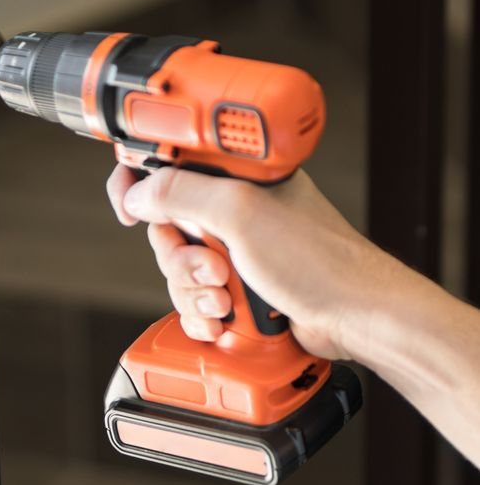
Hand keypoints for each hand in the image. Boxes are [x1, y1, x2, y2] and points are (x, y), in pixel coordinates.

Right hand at [106, 164, 392, 359]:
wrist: (354, 316)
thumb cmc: (319, 259)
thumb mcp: (240, 213)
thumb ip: (180, 193)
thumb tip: (138, 192)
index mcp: (235, 176)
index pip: (169, 165)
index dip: (140, 184)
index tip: (129, 209)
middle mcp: (234, 209)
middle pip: (165, 228)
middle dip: (179, 258)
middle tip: (210, 267)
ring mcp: (236, 249)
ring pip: (178, 269)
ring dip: (193, 292)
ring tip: (227, 300)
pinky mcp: (239, 285)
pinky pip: (195, 298)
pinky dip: (202, 314)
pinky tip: (224, 319)